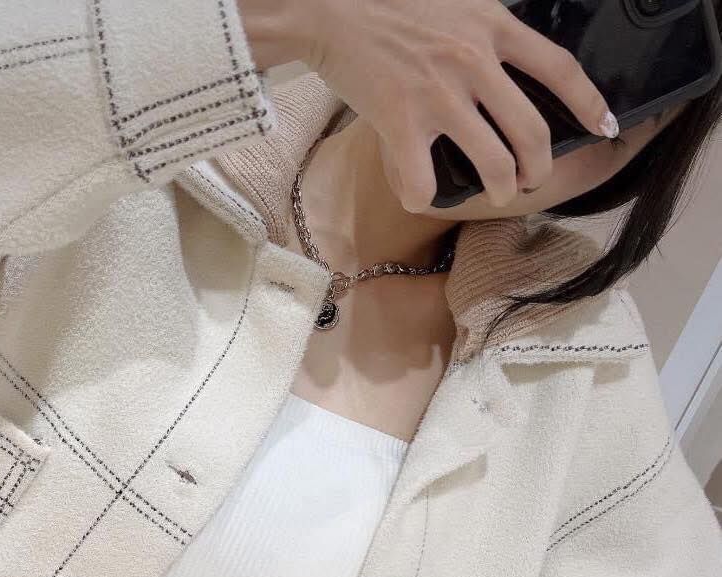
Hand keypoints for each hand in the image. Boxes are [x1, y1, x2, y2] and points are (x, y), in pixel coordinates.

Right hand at [236, 0, 617, 210]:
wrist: (331, 8)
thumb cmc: (389, 5)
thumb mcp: (456, 4)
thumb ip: (485, 32)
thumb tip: (506, 69)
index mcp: (493, 27)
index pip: (560, 69)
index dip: (589, 103)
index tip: (604, 127)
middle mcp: (474, 62)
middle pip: (532, 131)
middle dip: (540, 167)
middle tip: (533, 178)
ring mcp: (439, 96)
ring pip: (493, 163)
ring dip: (501, 189)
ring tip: (497, 193)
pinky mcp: (401, 122)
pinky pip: (424, 183)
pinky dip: (424, 199)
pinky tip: (420, 194)